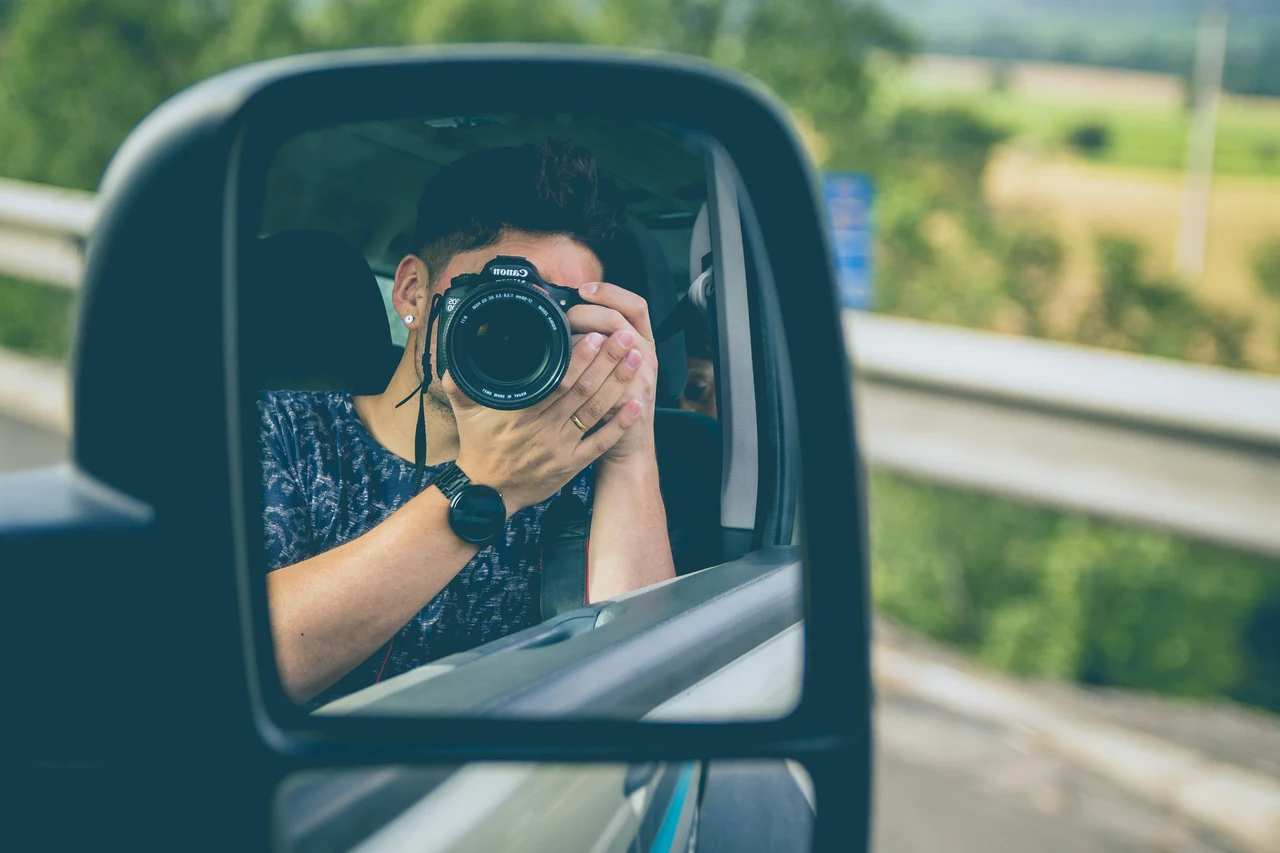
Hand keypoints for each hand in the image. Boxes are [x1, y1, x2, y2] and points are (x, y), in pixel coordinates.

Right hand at [444, 328, 645, 512]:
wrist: (486, 492)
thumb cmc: (478, 447)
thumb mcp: (464, 412)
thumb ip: (460, 382)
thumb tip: (453, 355)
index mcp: (521, 412)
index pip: (555, 380)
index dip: (578, 358)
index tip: (594, 335)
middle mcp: (544, 428)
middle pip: (583, 390)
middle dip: (607, 361)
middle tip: (625, 336)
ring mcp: (561, 448)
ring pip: (595, 411)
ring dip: (618, 384)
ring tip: (635, 359)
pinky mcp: (571, 465)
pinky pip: (600, 443)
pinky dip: (619, 424)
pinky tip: (637, 406)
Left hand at [567, 282, 657, 461]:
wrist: (629, 442)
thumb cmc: (613, 400)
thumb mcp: (610, 364)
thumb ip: (596, 340)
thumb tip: (563, 320)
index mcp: (642, 341)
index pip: (635, 305)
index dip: (610, 292)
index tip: (583, 289)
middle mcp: (647, 355)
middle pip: (622, 320)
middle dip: (590, 313)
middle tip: (568, 317)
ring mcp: (643, 377)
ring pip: (618, 346)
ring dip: (589, 340)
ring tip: (567, 339)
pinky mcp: (633, 400)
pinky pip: (611, 380)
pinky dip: (589, 371)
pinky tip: (570, 369)